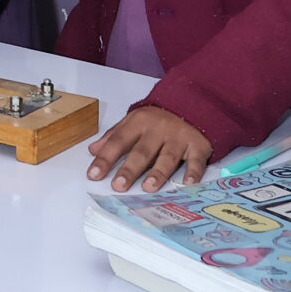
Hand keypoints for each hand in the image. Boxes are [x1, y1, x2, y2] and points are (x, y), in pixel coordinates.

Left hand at [87, 104, 212, 193]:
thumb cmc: (157, 119)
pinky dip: (193, 172)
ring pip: (167, 157)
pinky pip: (196, 160)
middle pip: (142, 151)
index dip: (105, 158)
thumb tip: (93, 151)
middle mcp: (158, 130)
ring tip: (148, 187)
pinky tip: (187, 183)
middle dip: (129, 169)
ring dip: (158, 173)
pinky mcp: (197, 145)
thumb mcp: (133, 121)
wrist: (191, 104)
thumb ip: (114, 136)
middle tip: (118, 185)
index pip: (118, 141)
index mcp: (139, 122)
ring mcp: (178, 138)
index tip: (93, 174)